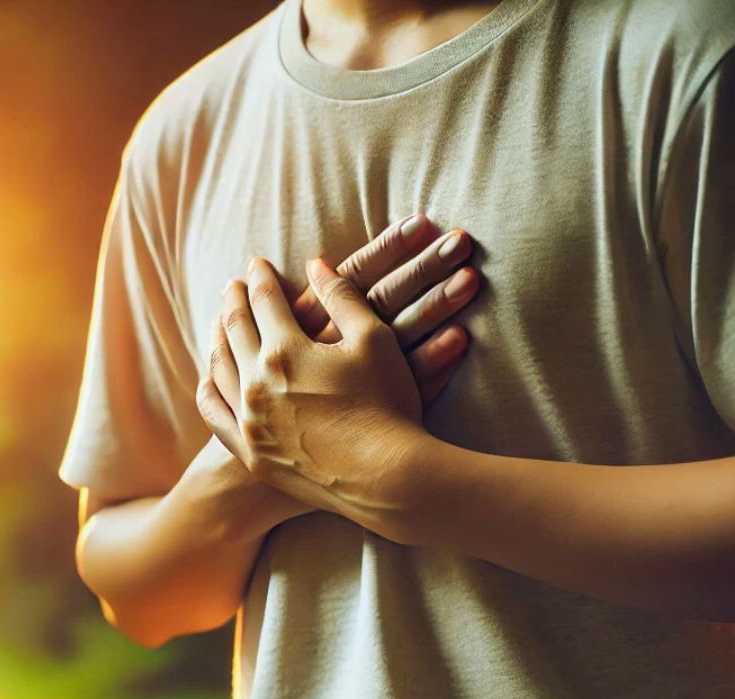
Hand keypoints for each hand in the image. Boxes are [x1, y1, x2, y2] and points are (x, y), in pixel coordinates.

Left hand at [197, 257, 437, 532]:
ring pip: (219, 370)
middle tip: (234, 287)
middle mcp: (256, 383)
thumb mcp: (374, 340)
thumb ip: (343, 297)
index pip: (265, 301)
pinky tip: (209, 379)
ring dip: (217, 340)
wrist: (385, 477)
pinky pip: (215, 415)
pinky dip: (208, 391)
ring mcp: (248, 420)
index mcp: (285, 350)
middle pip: (234, 330)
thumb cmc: (389, 404)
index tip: (258, 264)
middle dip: (234, 302)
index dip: (262, 278)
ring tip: (221, 325)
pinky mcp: (249, 453)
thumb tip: (317, 264)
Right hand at [289, 213, 478, 396]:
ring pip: (399, 336)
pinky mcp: (374, 408)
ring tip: (470, 279)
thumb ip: (304, 303)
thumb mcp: (281, 335)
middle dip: (423, 267)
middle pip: (382, 299)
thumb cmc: (280, 378)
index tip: (423, 222)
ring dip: (436, 306)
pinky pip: (407, 383)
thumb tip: (315, 262)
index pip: (354, 274)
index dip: (388, 248)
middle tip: (461, 242)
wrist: (264, 440)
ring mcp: (354, 376)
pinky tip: (461, 338)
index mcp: (311, 319)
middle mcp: (333, 342)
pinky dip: (434, 359)